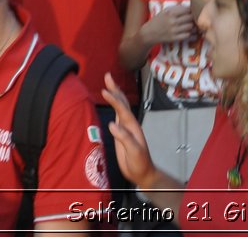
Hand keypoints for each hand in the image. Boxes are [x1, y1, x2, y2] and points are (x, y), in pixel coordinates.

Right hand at [102, 75, 156, 189]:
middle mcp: (129, 124)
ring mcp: (125, 128)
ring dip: (114, 94)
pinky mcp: (120, 134)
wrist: (143, 173)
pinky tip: (110, 102)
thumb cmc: (140, 163)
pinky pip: (116, 115)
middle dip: (114, 88)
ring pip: (119, 107)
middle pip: (122, 102)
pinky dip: (113, 106)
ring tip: (107, 84)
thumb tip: (112, 124)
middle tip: (107, 75)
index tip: (104, 90)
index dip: (114, 99)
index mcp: (133, 126)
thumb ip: (124, 138)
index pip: (122, 109)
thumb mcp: (134, 151)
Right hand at [144, 2, 194, 44]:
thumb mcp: (165, 11)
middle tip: (194, 18)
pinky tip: (188, 31)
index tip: (193, 11)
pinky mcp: (174, 38)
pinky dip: (189, 33)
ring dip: (192, 25)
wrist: (148, 34)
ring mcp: (174, 30)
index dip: (192, 10)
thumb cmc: (158, 20)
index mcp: (170, 13)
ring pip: (190, 27)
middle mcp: (172, 21)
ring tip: (192, 24)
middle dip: (193, 17)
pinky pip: (187, 35)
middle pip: (190, 18)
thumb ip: (176, 8)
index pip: (187, 10)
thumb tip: (189, 5)